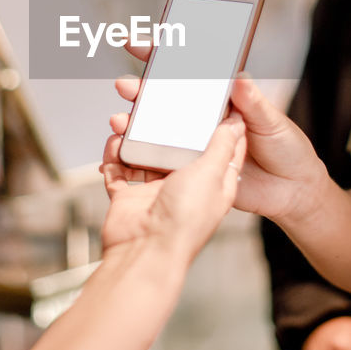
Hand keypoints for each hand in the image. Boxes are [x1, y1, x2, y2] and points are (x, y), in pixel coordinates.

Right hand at [99, 113, 245, 262]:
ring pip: (145, 154)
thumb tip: (235, 123)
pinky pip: (120, 171)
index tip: (210, 97)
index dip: (218, 121)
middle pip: (176, 145)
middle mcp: (185, 185)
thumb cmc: (185, 220)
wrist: (145, 252)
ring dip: (135, 136)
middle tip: (152, 100)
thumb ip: (221, 147)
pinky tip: (114, 142)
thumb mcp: (212, 174)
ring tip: (125, 119)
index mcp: (213, 181)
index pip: (220, 145)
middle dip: (164, 123)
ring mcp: (156, 192)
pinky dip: (115, 156)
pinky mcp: (130, 199)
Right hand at [110, 62, 327, 224]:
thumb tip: (238, 76)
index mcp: (222, 100)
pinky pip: (161, 161)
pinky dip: (140, 154)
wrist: (292, 194)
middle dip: (141, 90)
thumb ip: (253, 102)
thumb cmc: (286, 151)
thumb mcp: (272, 122)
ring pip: (157, 130)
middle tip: (125, 86)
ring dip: (135, 122)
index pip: (190, 74)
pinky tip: (126, 149)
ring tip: (122, 119)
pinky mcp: (192, 171)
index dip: (165, 58)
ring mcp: (195, 145)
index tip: (143, 44)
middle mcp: (204, 121)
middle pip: (165, 101)